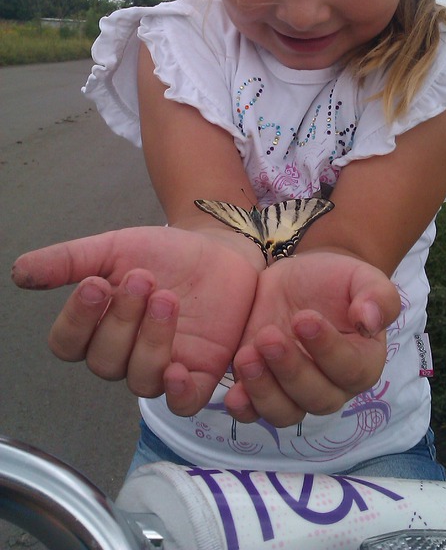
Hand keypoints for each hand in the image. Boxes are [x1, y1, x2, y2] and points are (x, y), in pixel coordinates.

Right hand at [12, 226, 261, 415]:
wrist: (221, 247)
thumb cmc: (166, 252)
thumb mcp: (116, 248)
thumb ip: (70, 260)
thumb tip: (19, 272)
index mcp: (99, 326)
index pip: (68, 343)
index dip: (78, 320)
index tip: (97, 284)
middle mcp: (125, 353)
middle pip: (104, 361)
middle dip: (121, 319)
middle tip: (143, 279)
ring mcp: (163, 366)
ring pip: (140, 379)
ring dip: (150, 340)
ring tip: (167, 298)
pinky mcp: (200, 373)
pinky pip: (182, 403)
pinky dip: (177, 392)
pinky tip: (178, 367)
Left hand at [224, 251, 400, 427]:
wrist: (298, 278)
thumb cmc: (335, 280)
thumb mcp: (362, 277)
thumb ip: (378, 297)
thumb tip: (370, 320)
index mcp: (362, 362)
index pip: (350, 369)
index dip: (327, 349)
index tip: (304, 318)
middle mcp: (332, 387)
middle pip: (316, 398)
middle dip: (290, 369)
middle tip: (268, 336)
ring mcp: (294, 392)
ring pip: (285, 412)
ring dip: (264, 390)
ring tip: (246, 356)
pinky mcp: (263, 388)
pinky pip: (254, 413)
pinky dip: (244, 408)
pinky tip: (233, 393)